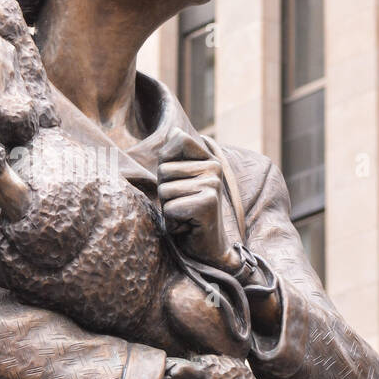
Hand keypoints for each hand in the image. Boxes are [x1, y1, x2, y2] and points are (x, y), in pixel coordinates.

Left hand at [157, 127, 236, 269]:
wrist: (207, 249)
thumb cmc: (187, 214)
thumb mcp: (178, 181)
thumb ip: (173, 156)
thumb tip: (173, 130)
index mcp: (208, 158)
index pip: (177, 140)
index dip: (167, 164)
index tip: (180, 184)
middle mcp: (214, 167)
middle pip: (164, 170)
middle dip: (165, 194)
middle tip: (182, 206)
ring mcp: (213, 184)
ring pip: (165, 190)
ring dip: (169, 209)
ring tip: (185, 216)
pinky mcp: (209, 203)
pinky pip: (171, 208)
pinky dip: (174, 222)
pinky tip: (188, 226)